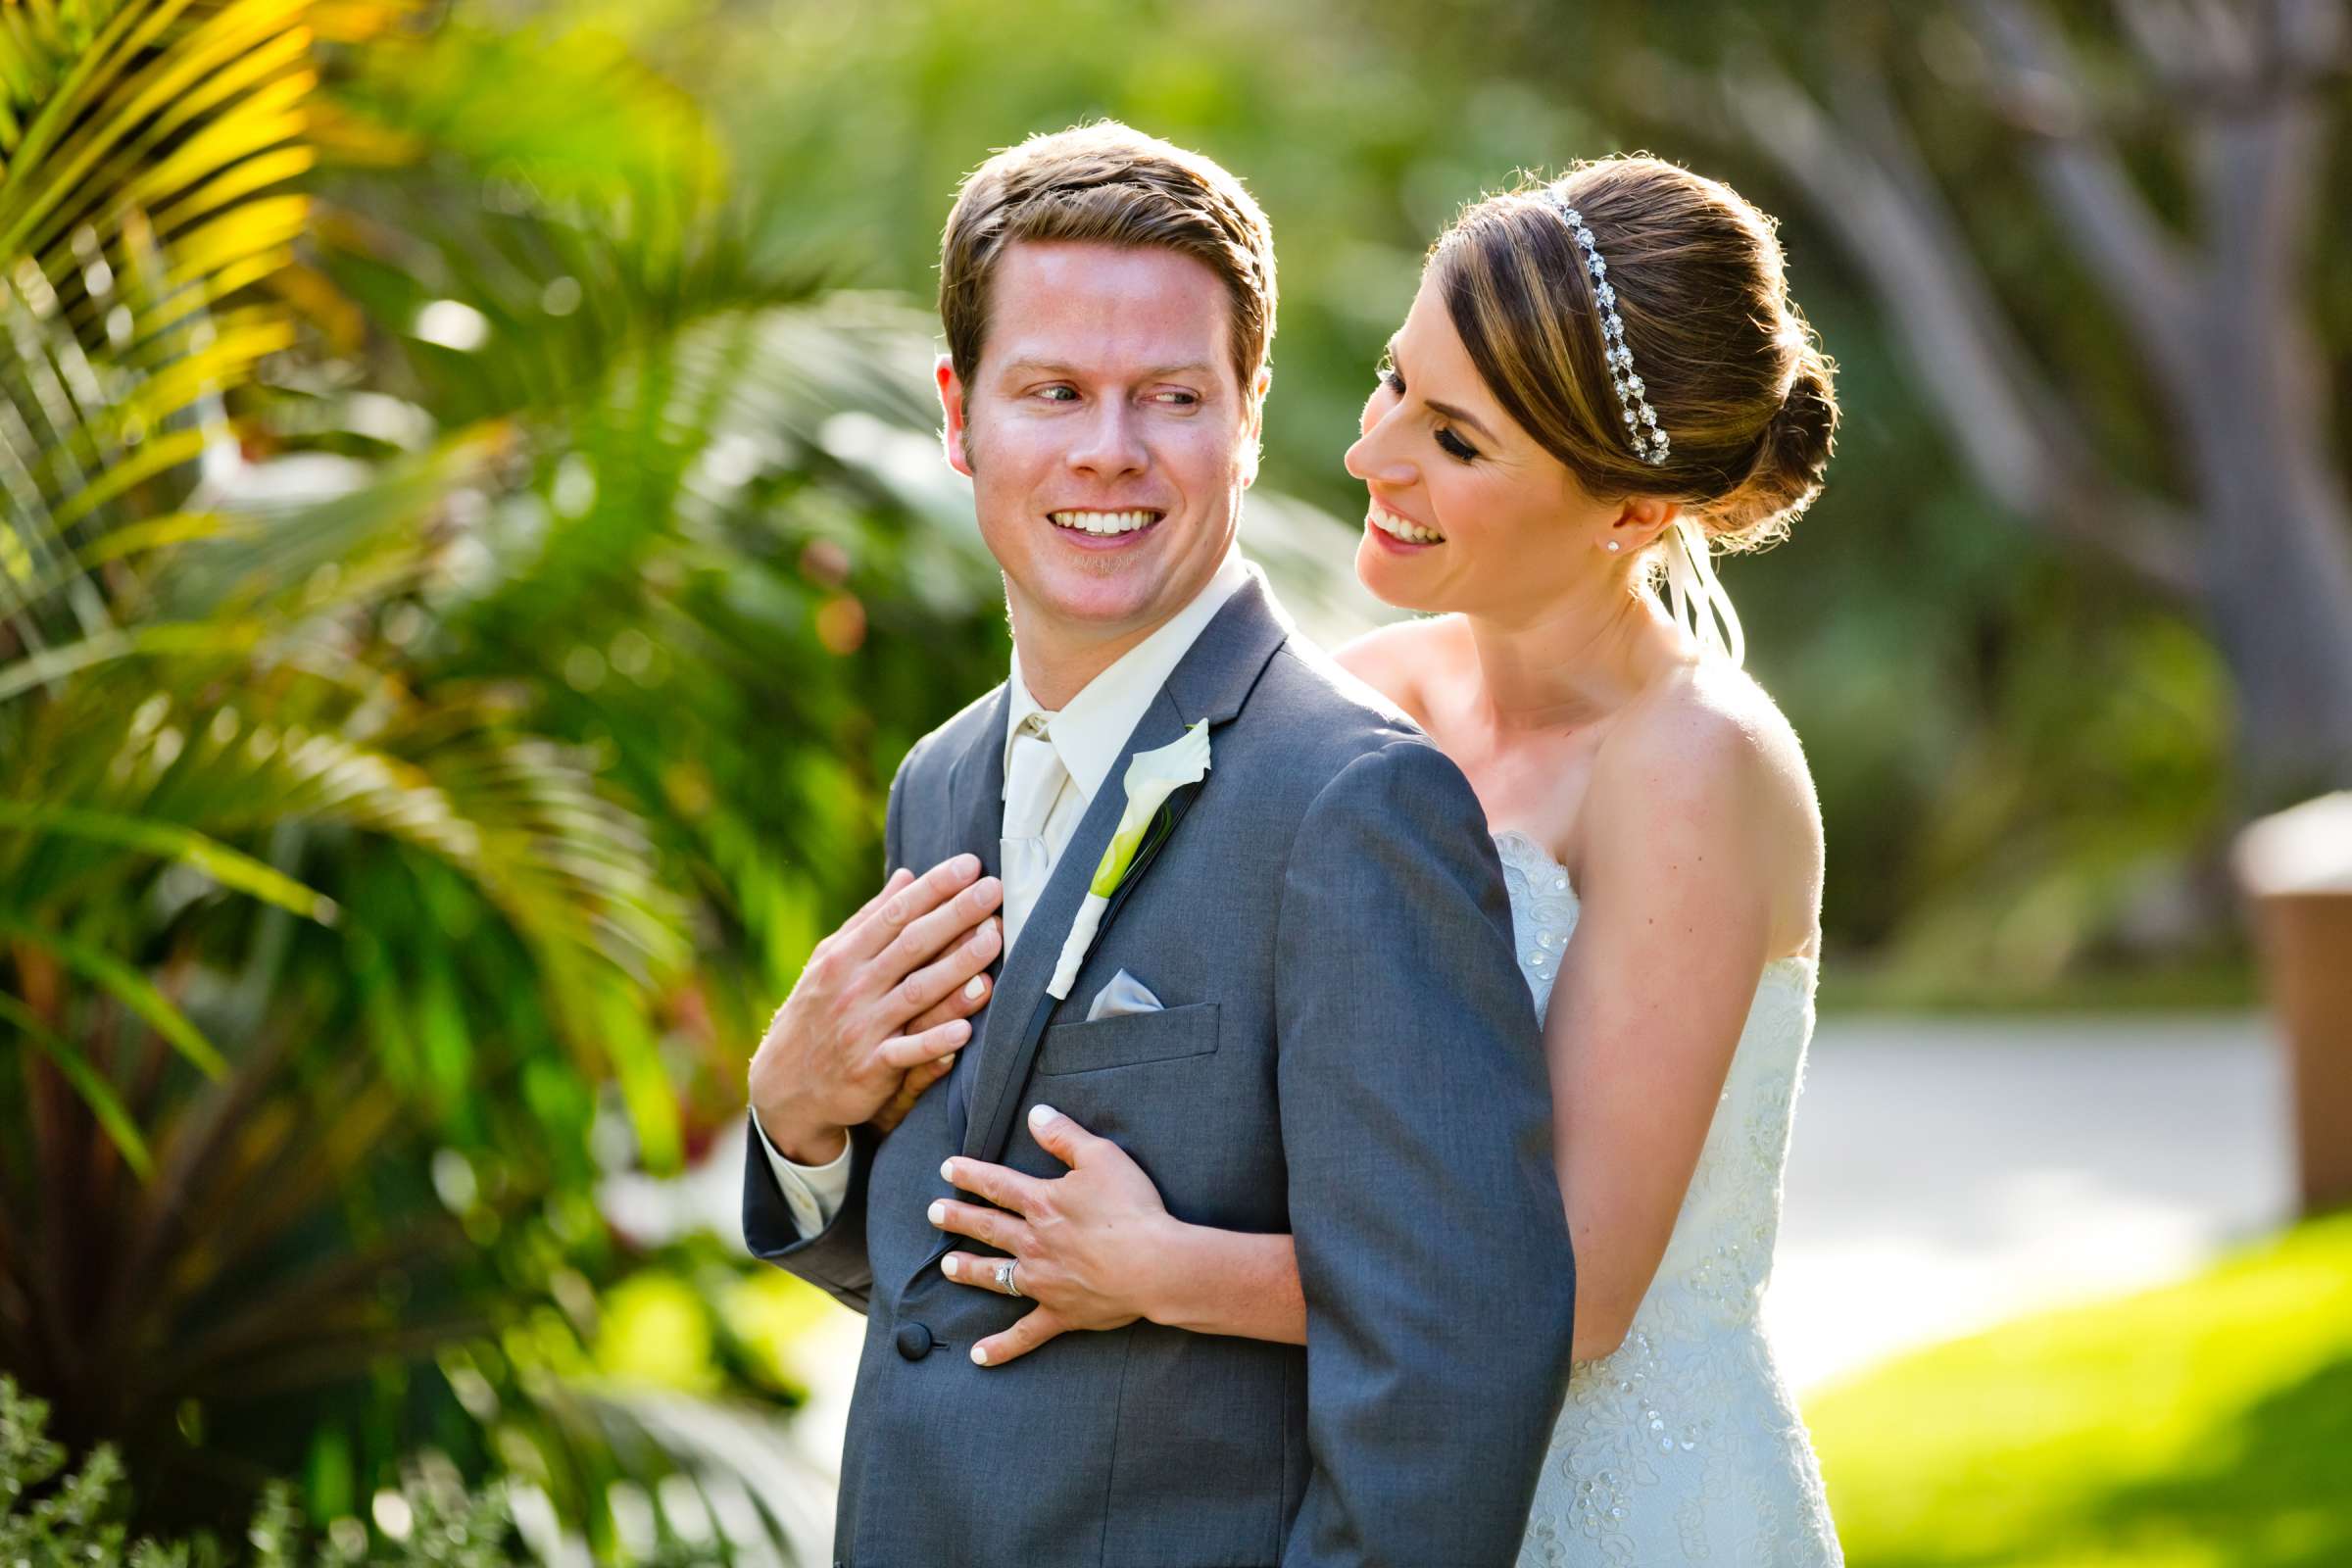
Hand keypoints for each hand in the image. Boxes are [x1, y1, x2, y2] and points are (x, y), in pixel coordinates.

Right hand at [747, 855, 1002, 1161]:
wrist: (783, 1087)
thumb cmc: (816, 1014)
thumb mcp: (831, 962)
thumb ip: (870, 921)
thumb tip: (907, 876)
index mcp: (844, 957)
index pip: (894, 914)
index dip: (933, 888)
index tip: (970, 865)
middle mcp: (852, 987)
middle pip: (911, 945)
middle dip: (954, 915)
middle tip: (993, 890)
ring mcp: (861, 1028)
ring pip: (916, 993)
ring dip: (956, 967)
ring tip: (993, 942)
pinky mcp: (870, 1069)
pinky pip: (907, 1053)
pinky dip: (934, 1042)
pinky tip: (966, 1029)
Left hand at [930, 1104, 1174, 1366]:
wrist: (1154, 1265)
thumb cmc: (1132, 1209)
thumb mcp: (1102, 1157)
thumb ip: (1065, 1135)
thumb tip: (1035, 1113)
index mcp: (1042, 1203)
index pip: (997, 1185)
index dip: (970, 1175)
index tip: (947, 1169)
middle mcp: (1034, 1242)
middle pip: (988, 1227)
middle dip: (959, 1218)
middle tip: (933, 1213)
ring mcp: (1043, 1281)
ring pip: (996, 1275)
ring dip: (969, 1270)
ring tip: (946, 1266)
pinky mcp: (1060, 1313)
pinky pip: (1025, 1334)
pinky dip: (1002, 1346)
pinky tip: (978, 1356)